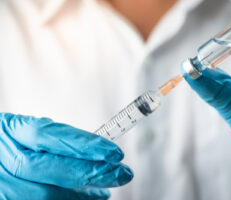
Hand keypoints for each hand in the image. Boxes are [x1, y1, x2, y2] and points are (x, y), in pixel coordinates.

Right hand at [0, 113, 132, 199]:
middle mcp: (2, 158)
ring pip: (47, 195)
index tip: (114, 152)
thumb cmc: (14, 145)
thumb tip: (96, 150)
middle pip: (51, 168)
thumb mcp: (27, 133)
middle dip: (92, 172)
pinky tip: (86, 198)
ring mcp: (2, 185)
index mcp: (10, 130)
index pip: (49, 135)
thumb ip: (56, 140)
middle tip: (122, 173)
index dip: (84, 144)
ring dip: (84, 194)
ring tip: (106, 189)